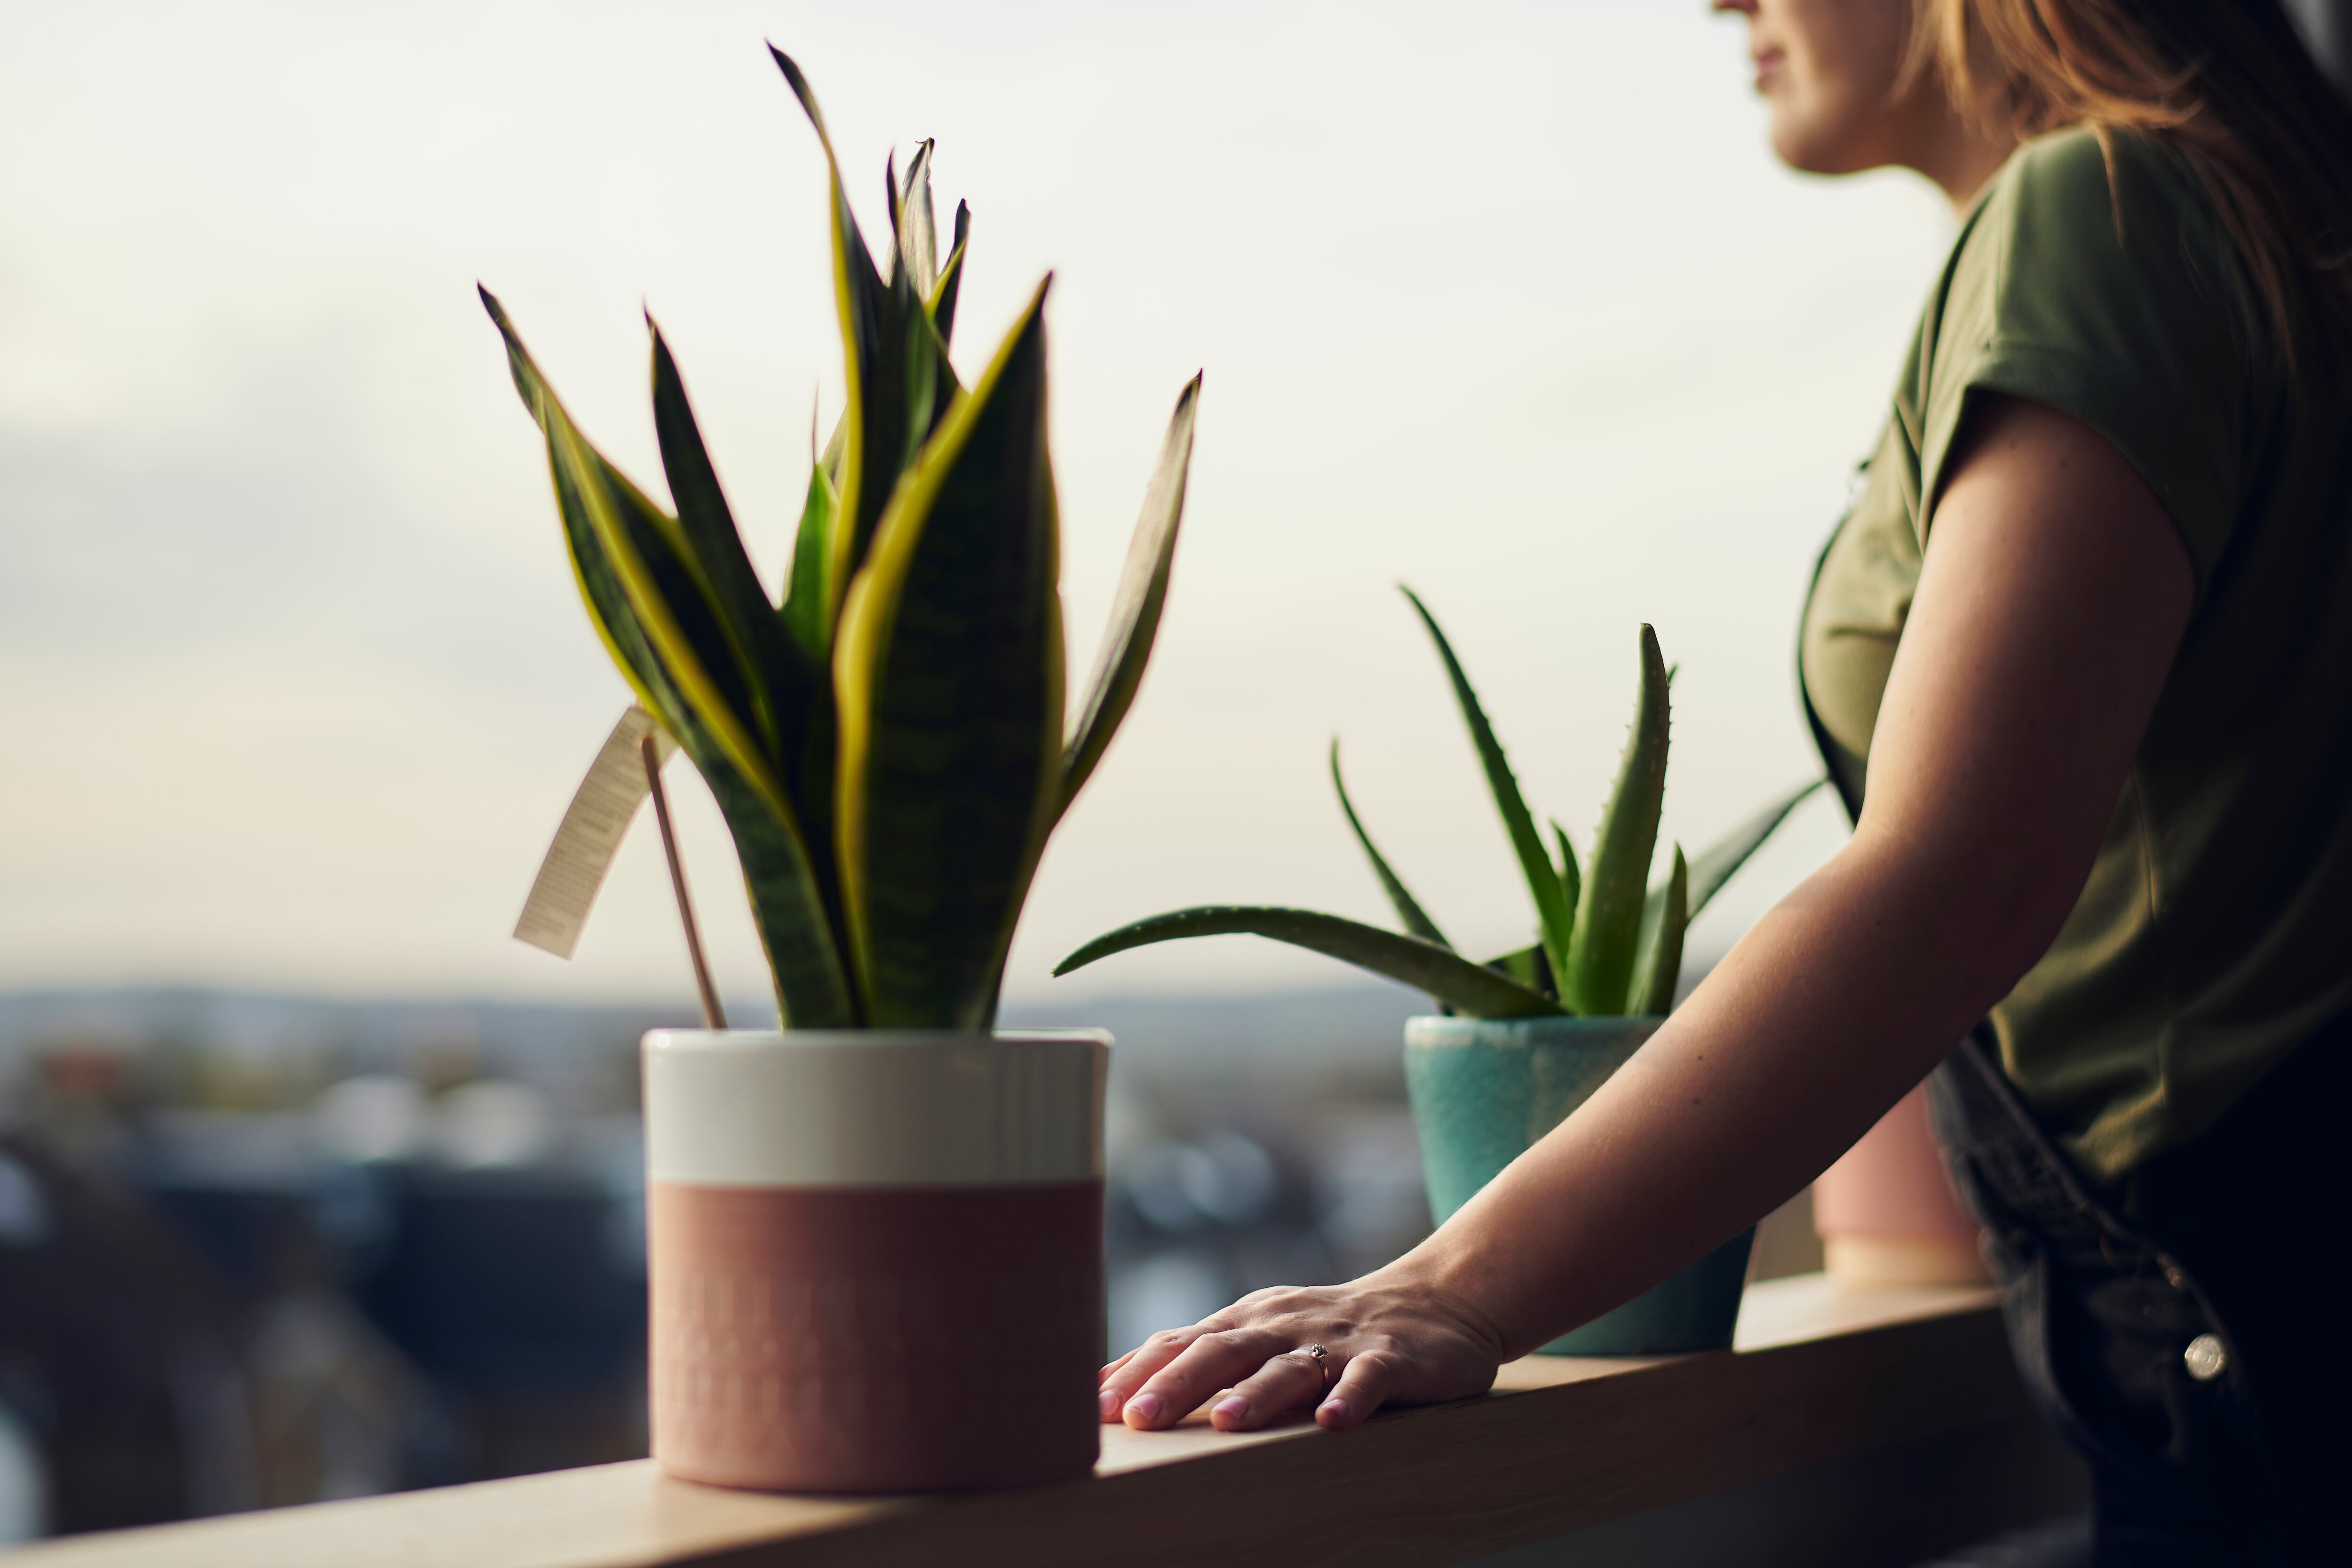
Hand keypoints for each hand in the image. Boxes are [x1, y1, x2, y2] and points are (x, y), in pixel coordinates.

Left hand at [1097, 1264, 1506, 1432]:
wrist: (1436, 1300)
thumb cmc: (1326, 1330)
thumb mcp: (1258, 1336)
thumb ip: (1196, 1357)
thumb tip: (1108, 1389)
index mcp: (1247, 1321)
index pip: (1181, 1343)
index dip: (1136, 1374)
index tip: (1093, 1410)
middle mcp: (1284, 1325)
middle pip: (1222, 1351)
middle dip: (1176, 1384)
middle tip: (1135, 1419)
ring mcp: (1339, 1340)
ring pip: (1292, 1366)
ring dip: (1258, 1393)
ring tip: (1227, 1423)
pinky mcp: (1393, 1359)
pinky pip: (1370, 1380)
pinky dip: (1351, 1399)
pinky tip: (1333, 1424)